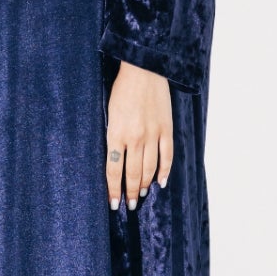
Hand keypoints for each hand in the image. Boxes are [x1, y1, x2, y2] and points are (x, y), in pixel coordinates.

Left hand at [105, 60, 172, 210]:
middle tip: (129, 205)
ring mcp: (152, 134)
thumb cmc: (122, 90)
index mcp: (116, 134)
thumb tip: (114, 158)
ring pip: (149, 168)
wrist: (143, 70)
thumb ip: (112, 136)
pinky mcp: (166, 129)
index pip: (114, 170)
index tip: (114, 204)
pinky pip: (167, 156)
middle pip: (132, 174)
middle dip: (130, 192)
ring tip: (141, 195)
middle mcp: (135, 138)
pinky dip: (164, 171)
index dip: (113, 190)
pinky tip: (160, 182)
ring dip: (145, 185)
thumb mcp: (109, 113)